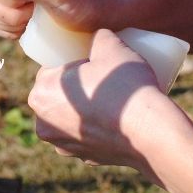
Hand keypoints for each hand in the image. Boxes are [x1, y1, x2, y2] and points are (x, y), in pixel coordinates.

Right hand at [0, 0, 124, 39]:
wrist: (110, 17)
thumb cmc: (88, 1)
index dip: (7, 2)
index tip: (35, 7)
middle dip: (7, 16)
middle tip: (37, 15)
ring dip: (8, 24)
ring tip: (37, 20)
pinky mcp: (17, 4)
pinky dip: (7, 30)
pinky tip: (29, 28)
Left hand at [27, 29, 192, 181]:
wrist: (151, 132)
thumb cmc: (125, 87)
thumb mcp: (111, 45)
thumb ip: (98, 35)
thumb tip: (98, 34)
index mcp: (41, 93)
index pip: (52, 69)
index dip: (72, 63)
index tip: (93, 62)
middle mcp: (44, 123)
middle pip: (60, 94)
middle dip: (77, 86)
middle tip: (104, 77)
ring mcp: (64, 145)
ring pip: (72, 116)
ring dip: (86, 107)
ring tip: (112, 97)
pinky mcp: (85, 158)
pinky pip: (89, 134)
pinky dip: (99, 127)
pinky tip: (117, 118)